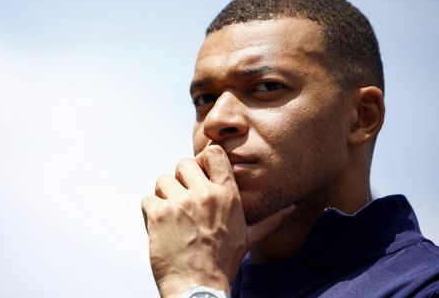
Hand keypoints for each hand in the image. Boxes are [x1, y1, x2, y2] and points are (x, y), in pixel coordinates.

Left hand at [142, 145, 294, 297]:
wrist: (199, 288)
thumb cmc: (222, 262)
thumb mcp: (248, 237)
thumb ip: (269, 220)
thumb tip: (290, 209)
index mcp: (227, 195)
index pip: (213, 153)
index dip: (202, 160)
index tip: (199, 173)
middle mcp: (205, 194)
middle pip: (183, 164)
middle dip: (180, 180)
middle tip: (183, 200)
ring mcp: (180, 203)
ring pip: (163, 181)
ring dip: (164, 196)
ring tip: (172, 217)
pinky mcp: (159, 214)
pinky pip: (148, 199)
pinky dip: (151, 212)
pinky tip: (161, 227)